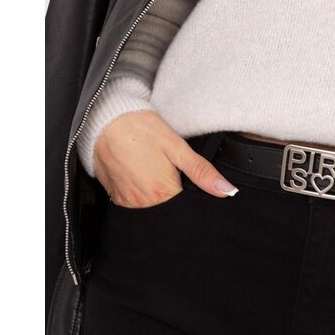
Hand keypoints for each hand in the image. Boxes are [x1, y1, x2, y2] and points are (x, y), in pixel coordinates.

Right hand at [94, 110, 237, 207]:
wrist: (106, 119)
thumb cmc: (142, 130)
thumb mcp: (177, 147)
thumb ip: (202, 173)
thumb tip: (228, 191)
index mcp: (162, 193)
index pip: (185, 214)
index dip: (193, 205)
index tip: (193, 193)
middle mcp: (143, 203)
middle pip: (168, 215)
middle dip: (176, 205)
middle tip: (173, 180)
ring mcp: (127, 201)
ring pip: (151, 213)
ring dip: (159, 202)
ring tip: (158, 178)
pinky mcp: (115, 196)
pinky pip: (133, 207)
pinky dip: (142, 199)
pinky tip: (144, 181)